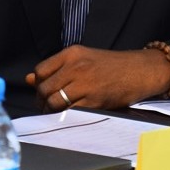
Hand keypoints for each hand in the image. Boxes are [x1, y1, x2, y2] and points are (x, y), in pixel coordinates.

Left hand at [26, 45, 169, 111]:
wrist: (140, 70)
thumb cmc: (111, 66)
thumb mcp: (82, 58)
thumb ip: (56, 68)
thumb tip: (29, 79)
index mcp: (71, 54)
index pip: (40, 71)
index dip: (37, 84)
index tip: (41, 91)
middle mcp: (76, 67)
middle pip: (44, 88)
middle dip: (41, 100)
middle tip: (45, 106)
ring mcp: (85, 84)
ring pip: (54, 101)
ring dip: (50, 110)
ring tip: (54, 112)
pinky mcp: (94, 100)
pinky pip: (70, 111)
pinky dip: (64, 116)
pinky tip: (67, 115)